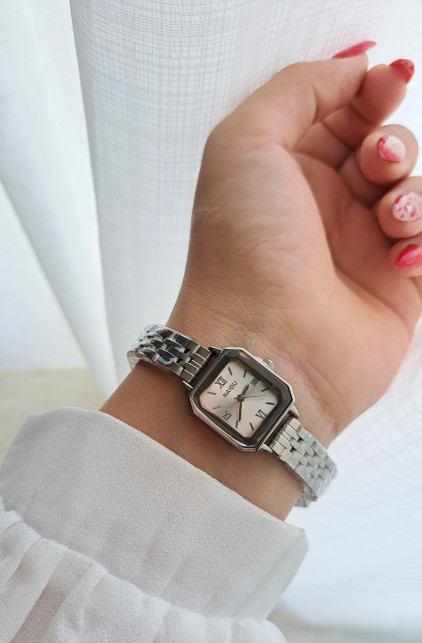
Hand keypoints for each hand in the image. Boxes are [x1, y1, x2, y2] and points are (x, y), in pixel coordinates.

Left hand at [168, 53, 420, 443]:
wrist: (266, 346)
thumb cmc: (242, 250)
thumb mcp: (244, 141)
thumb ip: (298, 88)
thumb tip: (355, 71)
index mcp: (284, 172)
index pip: (342, 114)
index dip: (371, 92)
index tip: (387, 83)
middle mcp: (322, 208)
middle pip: (384, 147)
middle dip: (391, 142)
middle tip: (375, 162)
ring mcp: (359, 248)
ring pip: (415, 191)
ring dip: (411, 193)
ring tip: (388, 218)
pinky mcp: (394, 288)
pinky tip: (398, 260)